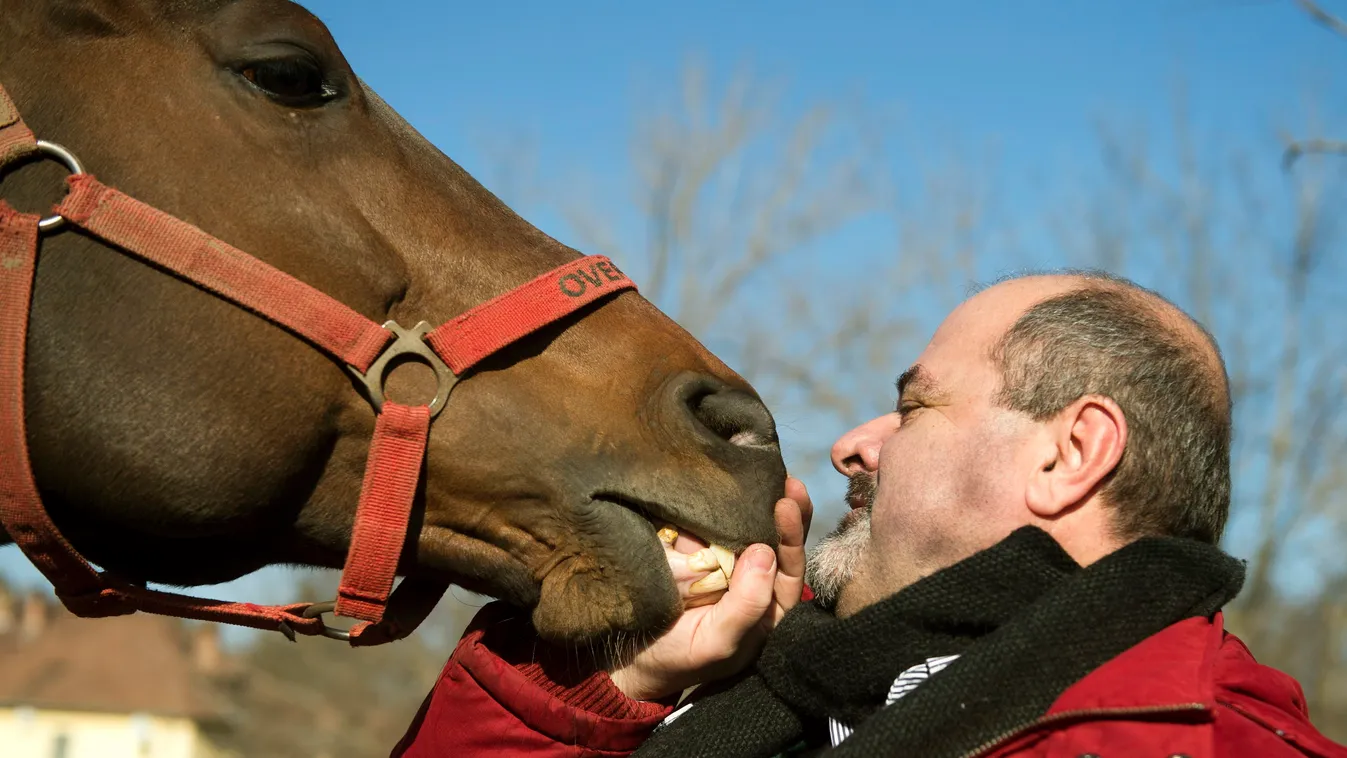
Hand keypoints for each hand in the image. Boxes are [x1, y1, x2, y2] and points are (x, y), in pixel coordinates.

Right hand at [607, 476, 812, 701]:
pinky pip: (709, 521)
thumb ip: (746, 607)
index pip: (788, 569)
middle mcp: (748, 580)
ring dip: (751, 499)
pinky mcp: (693, 548)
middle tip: (786, 481)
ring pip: (744, 527)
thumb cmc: (679, 657)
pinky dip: (716, 501)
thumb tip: (766, 552)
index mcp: (765, 607)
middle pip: (773, 541)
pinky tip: (720, 478)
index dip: (792, 537)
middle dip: (783, 510)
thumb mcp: (716, 642)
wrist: (628, 655)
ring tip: (756, 470)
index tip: (787, 506)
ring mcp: (721, 561)